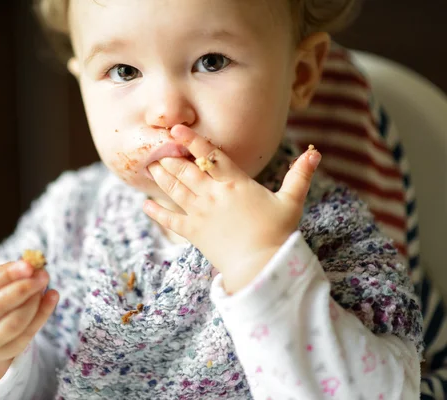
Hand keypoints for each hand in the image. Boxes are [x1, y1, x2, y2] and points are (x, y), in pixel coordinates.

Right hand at [0, 260, 58, 378]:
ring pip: (16, 322)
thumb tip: (30, 265)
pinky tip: (52, 296)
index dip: (8, 275)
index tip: (29, 265)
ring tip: (43, 284)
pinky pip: (29, 333)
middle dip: (24, 288)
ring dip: (35, 300)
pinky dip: (44, 312)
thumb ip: (5, 272)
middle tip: (43, 274)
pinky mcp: (7, 351)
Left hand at [144, 125, 320, 293]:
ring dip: (161, 177)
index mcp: (235, 183)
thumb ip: (299, 175)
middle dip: (170, 157)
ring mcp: (200, 214)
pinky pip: (170, 221)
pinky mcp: (193, 233)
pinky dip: (156, 213)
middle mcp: (213, 195)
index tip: (175, 130)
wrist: (261, 266)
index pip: (210, 155)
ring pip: (175, 190)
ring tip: (149, 167)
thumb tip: (316, 152)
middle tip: (155, 147)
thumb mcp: (291, 201)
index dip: (192, 141)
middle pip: (186, 170)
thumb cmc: (277, 233)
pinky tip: (145, 205)